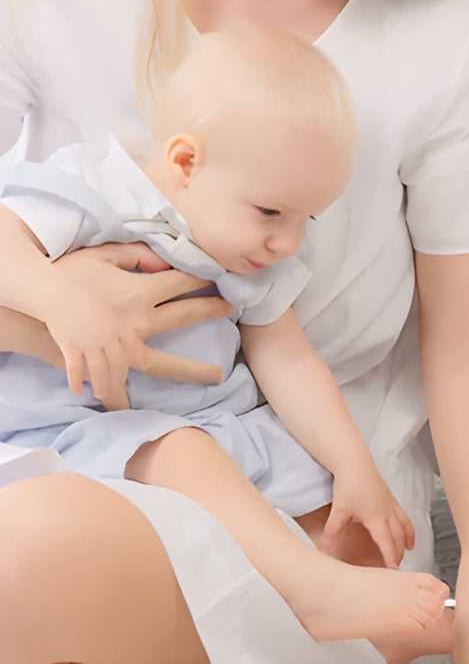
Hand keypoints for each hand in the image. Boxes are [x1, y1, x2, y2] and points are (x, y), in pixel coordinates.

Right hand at [42, 283, 148, 410]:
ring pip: (99, 369)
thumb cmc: (82, 299)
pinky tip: (76, 391)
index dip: (139, 358)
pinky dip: (76, 381)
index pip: (133, 346)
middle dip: (119, 378)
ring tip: (101, 395)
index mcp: (118, 326)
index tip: (146, 366)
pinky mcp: (71, 345)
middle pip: (118, 362)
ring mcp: (89, 342)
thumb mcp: (106, 310)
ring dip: (102, 384)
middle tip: (118, 389)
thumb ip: (115, 323)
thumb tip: (121, 333)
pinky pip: (76, 367)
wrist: (59, 295)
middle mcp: (107, 336)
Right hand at [54, 243, 230, 388]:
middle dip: (209, 312)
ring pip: (160, 363)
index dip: (203, 280)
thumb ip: (136, 256)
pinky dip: (121, 396)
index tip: (223, 280)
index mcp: (139, 293)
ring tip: (215, 376)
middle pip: (182, 318)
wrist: (39, 301)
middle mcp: (137, 321)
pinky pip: (116, 381)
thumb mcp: (102, 256)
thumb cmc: (67, 275)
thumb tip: (162, 262)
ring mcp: (122, 344)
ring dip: (189, 371)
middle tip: (233, 310)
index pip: (181, 283)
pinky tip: (134, 407)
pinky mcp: (102, 360)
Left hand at [323, 467, 415, 568]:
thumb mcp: (339, 511)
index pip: (387, 541)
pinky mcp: (390, 497)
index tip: (393, 569)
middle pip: (399, 535)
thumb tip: (324, 548)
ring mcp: (390, 503)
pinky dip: (407, 524)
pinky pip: (403, 514)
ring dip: (408, 537)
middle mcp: (387, 511)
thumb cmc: (348, 484)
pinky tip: (405, 527)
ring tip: (410, 548)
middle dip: (400, 551)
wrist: (355, 463)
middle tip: (399, 565)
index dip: (391, 556)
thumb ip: (333, 531)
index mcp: (376, 517)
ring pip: (405, 524)